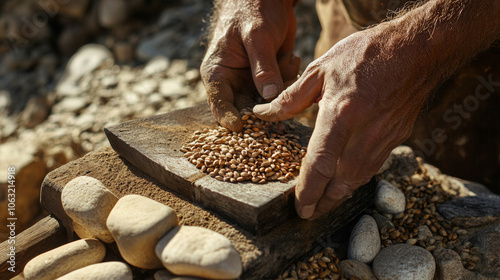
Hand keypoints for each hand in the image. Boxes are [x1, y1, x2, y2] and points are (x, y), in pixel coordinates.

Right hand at [200, 0, 300, 130]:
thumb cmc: (254, 9)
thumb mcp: (257, 36)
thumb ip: (263, 67)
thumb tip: (269, 96)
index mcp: (218, 73)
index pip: (219, 103)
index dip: (229, 118)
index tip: (242, 127)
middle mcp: (233, 83)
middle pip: (245, 110)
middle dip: (264, 109)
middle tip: (280, 102)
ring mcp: (252, 84)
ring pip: (268, 103)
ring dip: (281, 87)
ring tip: (284, 59)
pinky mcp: (271, 81)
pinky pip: (282, 92)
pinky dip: (289, 77)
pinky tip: (288, 57)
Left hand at [254, 24, 434, 219]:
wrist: (416, 50)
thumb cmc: (365, 54)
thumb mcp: (321, 69)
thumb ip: (291, 97)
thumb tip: (264, 113)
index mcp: (341, 113)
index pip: (320, 163)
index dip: (308, 190)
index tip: (299, 207)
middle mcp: (364, 131)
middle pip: (342, 182)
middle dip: (324, 202)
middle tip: (309, 214)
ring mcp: (385, 137)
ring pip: (360, 178)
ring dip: (341, 195)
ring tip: (324, 202)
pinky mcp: (397, 137)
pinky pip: (374, 166)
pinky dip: (357, 178)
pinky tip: (346, 179)